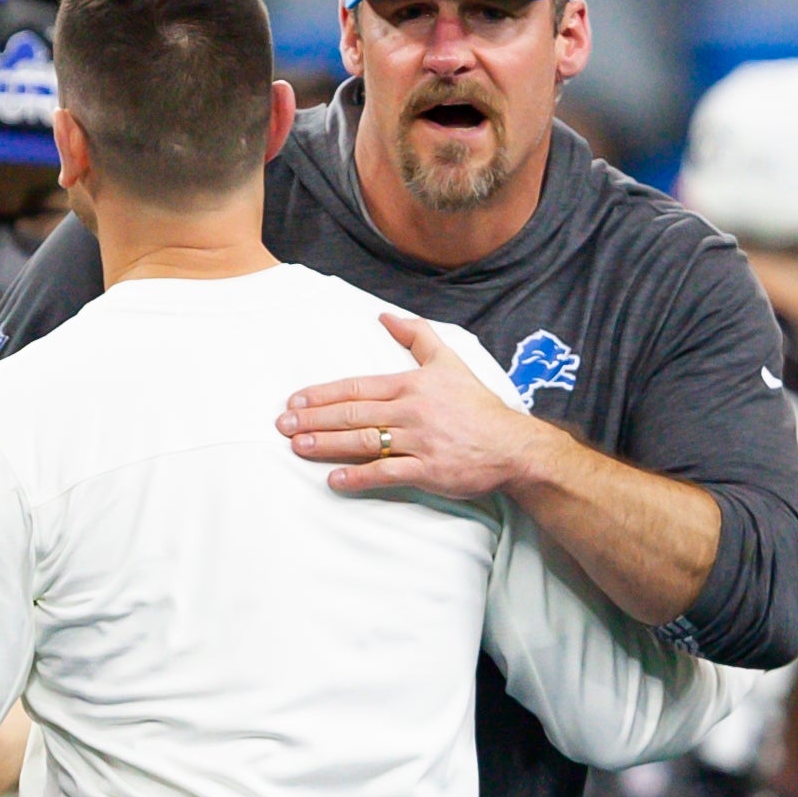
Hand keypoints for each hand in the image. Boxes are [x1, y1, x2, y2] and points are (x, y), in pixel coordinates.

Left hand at [275, 313, 530, 497]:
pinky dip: (359, 477)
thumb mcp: (449, 361)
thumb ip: (417, 336)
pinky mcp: (428, 470)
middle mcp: (411, 411)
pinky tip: (334, 480)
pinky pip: (387, 473)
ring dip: (327, 444)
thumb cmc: (478, 405)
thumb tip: (385, 317)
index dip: (322, 395)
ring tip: (299, 447)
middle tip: (283, 426)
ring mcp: (419, 441)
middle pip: (353, 414)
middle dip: (314, 419)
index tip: (294, 402)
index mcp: (411, 385)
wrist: (513, 445)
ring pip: (364, 441)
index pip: (357, 387)